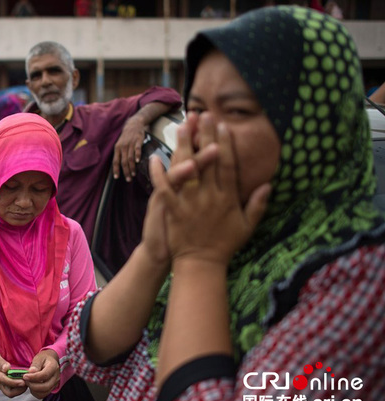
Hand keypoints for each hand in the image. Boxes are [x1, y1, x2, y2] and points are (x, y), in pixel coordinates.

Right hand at [0, 349, 26, 397]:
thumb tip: (7, 368)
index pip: (4, 381)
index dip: (14, 382)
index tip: (23, 381)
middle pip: (8, 392)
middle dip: (19, 390)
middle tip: (27, 382)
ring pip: (10, 392)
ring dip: (19, 389)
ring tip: (26, 381)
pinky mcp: (1, 384)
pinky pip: (10, 389)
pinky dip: (17, 387)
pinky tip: (22, 380)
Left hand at [22, 349, 60, 399]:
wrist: (50, 361)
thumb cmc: (44, 359)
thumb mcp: (39, 357)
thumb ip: (35, 364)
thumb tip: (31, 372)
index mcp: (54, 367)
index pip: (45, 375)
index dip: (33, 377)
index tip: (25, 376)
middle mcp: (56, 377)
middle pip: (45, 386)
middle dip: (33, 385)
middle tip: (25, 380)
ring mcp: (54, 384)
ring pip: (44, 393)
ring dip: (33, 390)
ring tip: (28, 382)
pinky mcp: (51, 388)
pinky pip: (42, 395)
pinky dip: (35, 393)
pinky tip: (32, 386)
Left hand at [112, 115, 145, 181]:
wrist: (133, 124)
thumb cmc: (126, 137)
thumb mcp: (120, 144)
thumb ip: (119, 154)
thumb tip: (119, 166)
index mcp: (117, 148)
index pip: (115, 161)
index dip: (116, 170)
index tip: (116, 177)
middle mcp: (123, 146)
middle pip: (123, 162)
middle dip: (126, 172)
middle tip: (128, 179)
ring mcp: (130, 144)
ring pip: (130, 158)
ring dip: (132, 167)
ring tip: (133, 174)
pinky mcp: (138, 141)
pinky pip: (137, 149)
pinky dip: (137, 156)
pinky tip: (138, 162)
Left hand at [151, 113, 270, 265]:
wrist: (201, 264)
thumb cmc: (225, 245)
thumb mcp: (248, 226)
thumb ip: (258, 205)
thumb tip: (268, 184)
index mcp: (227, 198)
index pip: (228, 165)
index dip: (226, 144)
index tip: (223, 125)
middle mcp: (209, 196)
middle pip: (207, 160)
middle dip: (205, 135)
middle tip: (203, 114)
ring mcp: (190, 203)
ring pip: (186, 169)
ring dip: (184, 145)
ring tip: (182, 125)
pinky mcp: (173, 210)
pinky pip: (164, 188)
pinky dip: (158, 173)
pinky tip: (154, 157)